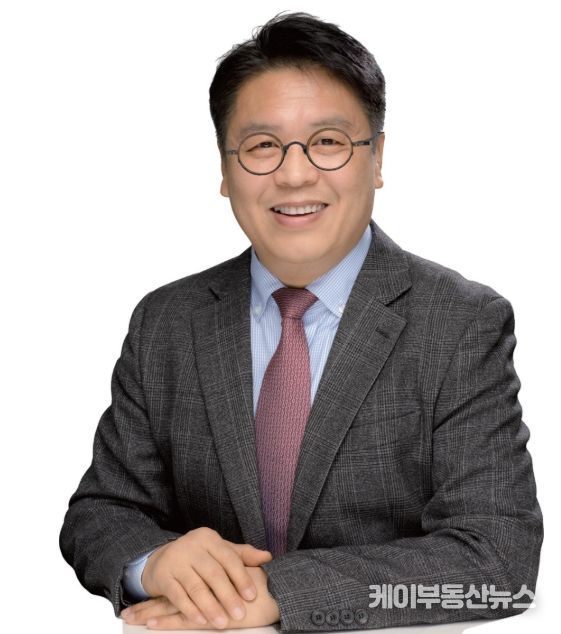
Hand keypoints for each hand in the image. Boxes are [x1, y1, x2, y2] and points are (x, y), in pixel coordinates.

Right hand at [137, 527, 272, 627]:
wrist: (162, 558)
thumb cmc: (199, 557)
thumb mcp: (218, 551)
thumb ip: (242, 555)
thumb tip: (268, 557)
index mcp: (208, 538)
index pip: (228, 558)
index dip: (241, 577)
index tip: (251, 596)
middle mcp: (191, 546)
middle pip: (213, 573)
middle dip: (228, 595)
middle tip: (240, 614)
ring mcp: (175, 560)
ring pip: (196, 586)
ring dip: (210, 606)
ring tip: (223, 623)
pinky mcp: (163, 576)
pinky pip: (177, 595)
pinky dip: (190, 609)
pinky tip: (201, 620)